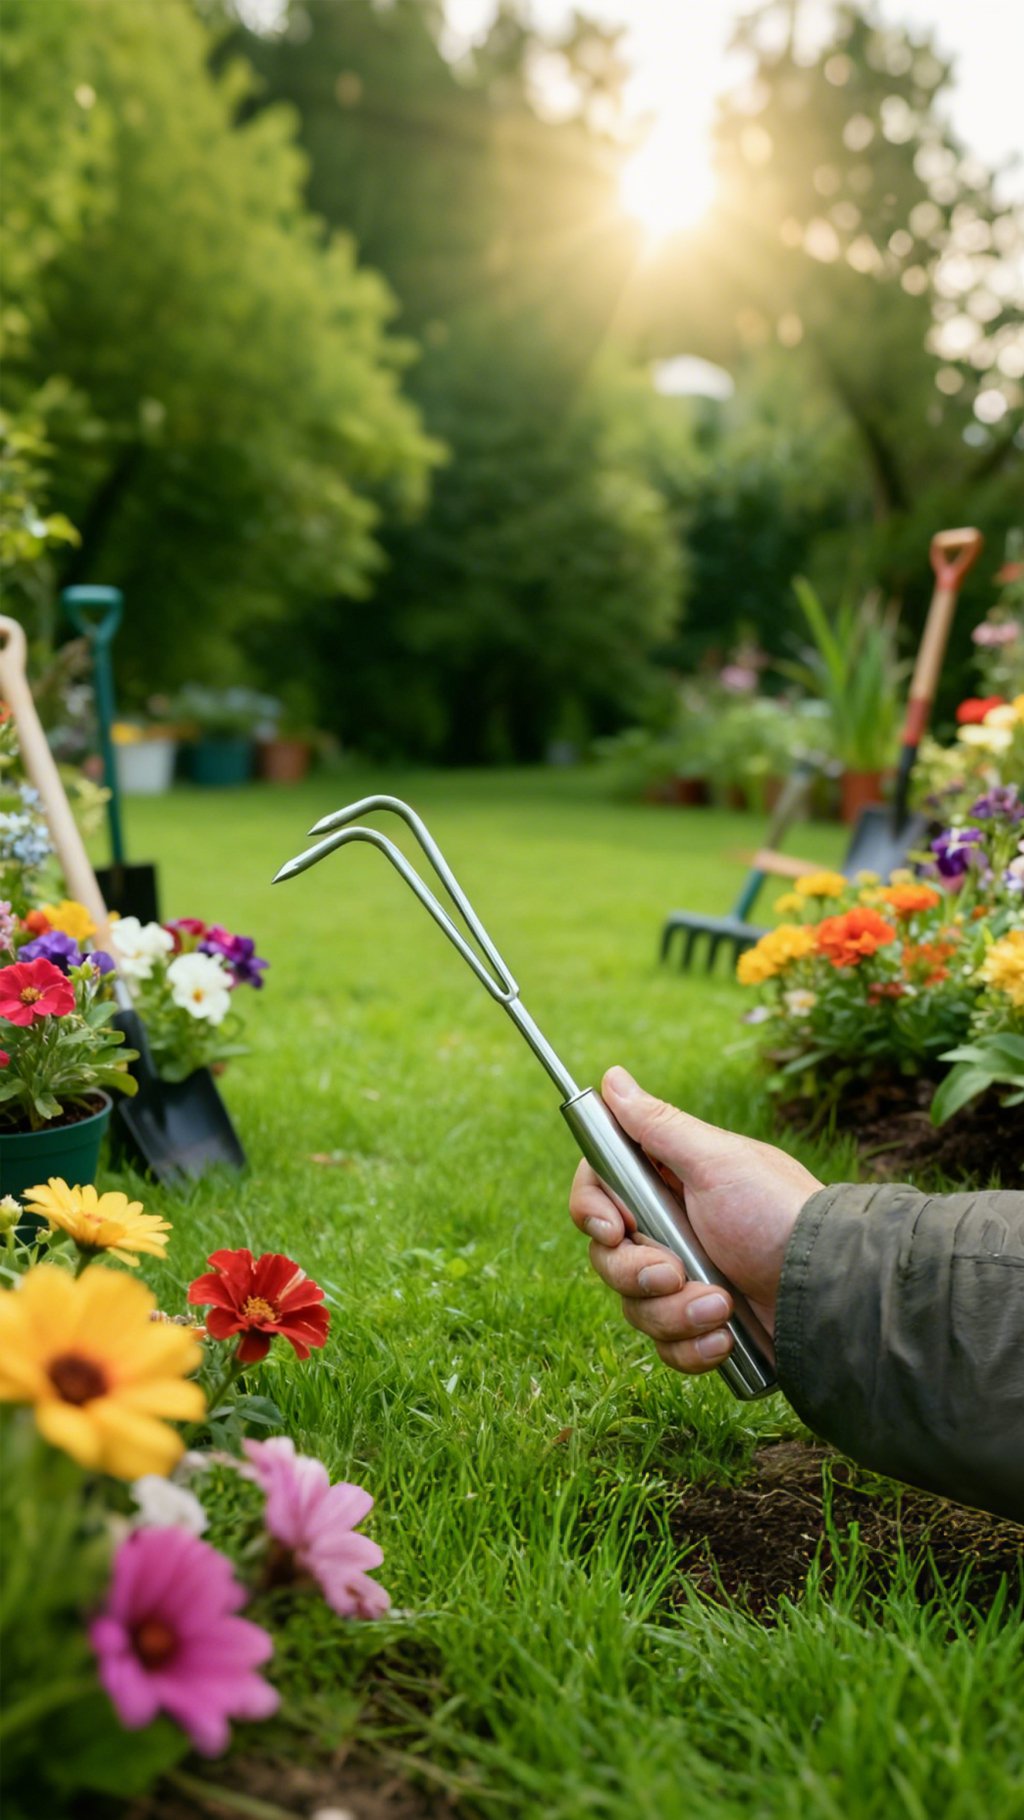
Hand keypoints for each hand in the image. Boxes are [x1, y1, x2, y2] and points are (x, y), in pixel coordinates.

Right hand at [568, 1066, 821, 1374]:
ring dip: (674, 1313)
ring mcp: (685, 1282)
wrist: (831, 1289)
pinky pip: (667, 1347)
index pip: (599, 1190)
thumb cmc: (777, 1213)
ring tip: (722, 1305)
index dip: (594, 1210)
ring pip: (635, 1306)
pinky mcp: (702, 1327)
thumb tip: (611, 1077)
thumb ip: (658, 1127)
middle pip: (608, 1256)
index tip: (615, 1229)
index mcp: (667, 1185)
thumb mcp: (716, 1164)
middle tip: (675, 1273)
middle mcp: (670, 1232)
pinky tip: (725, 1339)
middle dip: (637, 1272)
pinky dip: (692, 1348)